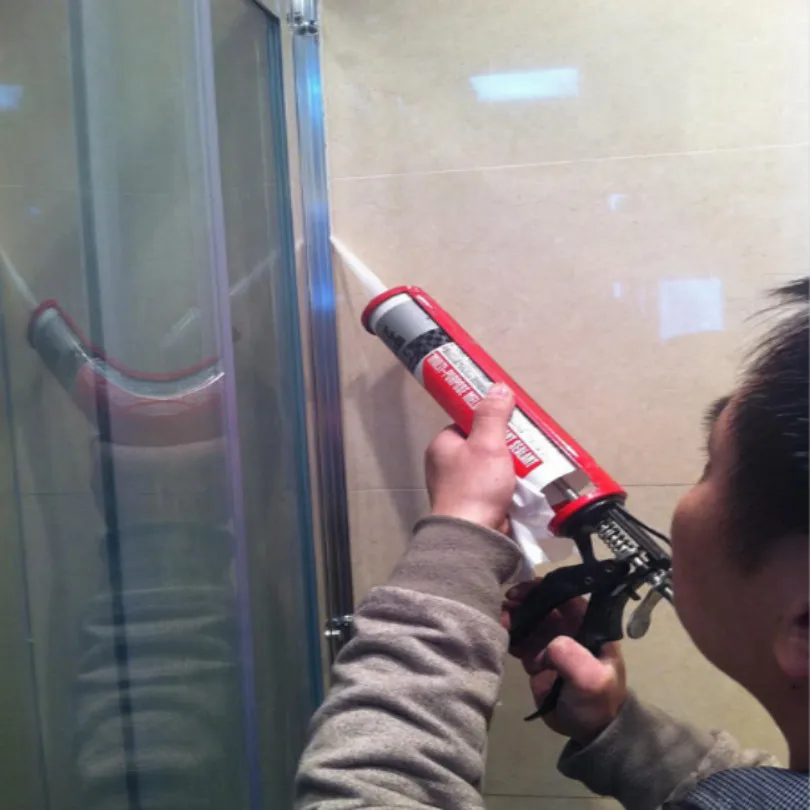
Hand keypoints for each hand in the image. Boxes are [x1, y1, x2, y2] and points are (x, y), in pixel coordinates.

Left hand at [425, 383, 515, 531]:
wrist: (473, 537)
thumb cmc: (476, 486)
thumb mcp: (487, 444)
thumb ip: (492, 415)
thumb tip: (498, 387)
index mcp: (442, 447)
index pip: (466, 424)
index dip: (488, 420)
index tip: (511, 421)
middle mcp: (445, 466)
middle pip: (480, 446)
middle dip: (505, 446)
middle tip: (526, 443)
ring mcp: (458, 488)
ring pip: (490, 468)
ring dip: (510, 467)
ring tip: (532, 463)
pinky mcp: (473, 507)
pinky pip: (494, 488)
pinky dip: (509, 486)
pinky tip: (526, 484)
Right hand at [502, 582, 626, 744]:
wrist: (589, 732)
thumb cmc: (597, 702)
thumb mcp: (592, 680)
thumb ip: (573, 657)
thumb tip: (549, 644)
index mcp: (588, 626)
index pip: (565, 595)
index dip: (543, 589)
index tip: (521, 592)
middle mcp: (569, 629)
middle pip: (542, 604)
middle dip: (522, 601)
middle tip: (504, 604)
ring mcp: (551, 643)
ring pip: (529, 620)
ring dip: (513, 616)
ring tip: (499, 619)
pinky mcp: (537, 658)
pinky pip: (520, 639)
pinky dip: (509, 634)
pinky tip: (500, 634)